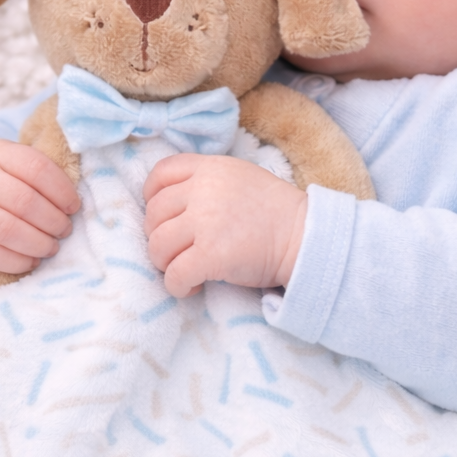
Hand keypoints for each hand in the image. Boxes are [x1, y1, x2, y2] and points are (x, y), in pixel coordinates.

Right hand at [0, 140, 79, 271]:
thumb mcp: (13, 164)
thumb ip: (40, 174)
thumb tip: (75, 203)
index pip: (35, 167)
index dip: (61, 190)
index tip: (73, 207)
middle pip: (22, 201)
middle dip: (52, 221)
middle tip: (64, 231)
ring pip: (4, 228)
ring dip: (36, 243)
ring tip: (51, 248)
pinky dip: (15, 261)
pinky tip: (31, 261)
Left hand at [143, 154, 306, 297]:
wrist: (305, 237)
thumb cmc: (276, 213)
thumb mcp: (240, 178)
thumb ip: (208, 182)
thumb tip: (173, 205)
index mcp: (211, 169)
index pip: (161, 174)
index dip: (151, 197)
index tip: (163, 217)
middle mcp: (203, 191)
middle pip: (154, 214)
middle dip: (159, 237)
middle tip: (179, 251)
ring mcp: (205, 222)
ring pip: (157, 246)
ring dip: (165, 263)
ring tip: (184, 269)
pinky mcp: (210, 255)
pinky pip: (174, 274)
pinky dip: (177, 286)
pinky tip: (192, 288)